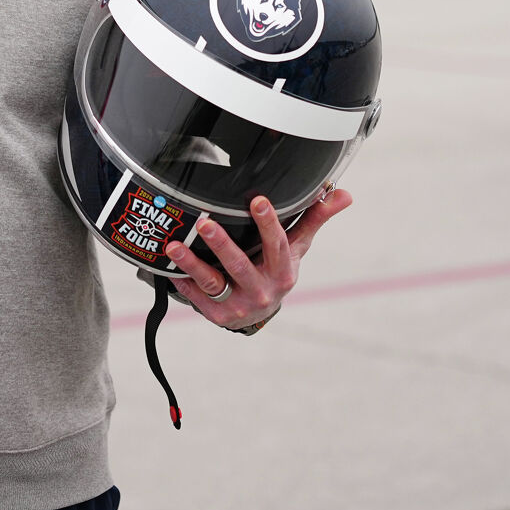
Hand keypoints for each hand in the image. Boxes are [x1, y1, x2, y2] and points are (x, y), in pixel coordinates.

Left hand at [163, 189, 351, 329]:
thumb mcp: (297, 248)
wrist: (261, 311)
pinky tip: (164, 264)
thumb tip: (344, 194)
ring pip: (212, 282)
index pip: (277, 245)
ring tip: (174, 246)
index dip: (268, 223)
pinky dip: (180, 280)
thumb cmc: (277, 269)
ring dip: (192, 263)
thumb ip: (315, 218)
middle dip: (222, 244)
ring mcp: (238, 304)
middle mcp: (262, 290)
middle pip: (240, 265)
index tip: (258, 200)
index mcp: (283, 271)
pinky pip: (195, 296)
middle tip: (205, 222)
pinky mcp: (217, 314)